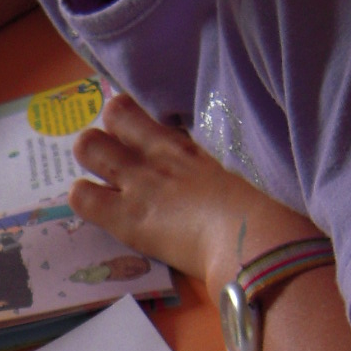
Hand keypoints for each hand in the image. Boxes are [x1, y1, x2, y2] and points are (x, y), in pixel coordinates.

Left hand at [69, 94, 314, 290]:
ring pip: (87, 147)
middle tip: (116, 160)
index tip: (136, 134)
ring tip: (101, 182)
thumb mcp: (244, 173)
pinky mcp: (126, 217)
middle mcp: (159, 153)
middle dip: (108, 134)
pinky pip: (82, 197)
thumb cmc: (268, 210)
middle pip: (113, 114)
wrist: (258, 239)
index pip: (146, 112)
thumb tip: (235, 168)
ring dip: (90, 161)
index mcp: (190, 142)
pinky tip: (97, 209)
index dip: (133, 120)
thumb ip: (222, 163)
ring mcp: (139, 181)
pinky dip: (83, 199)